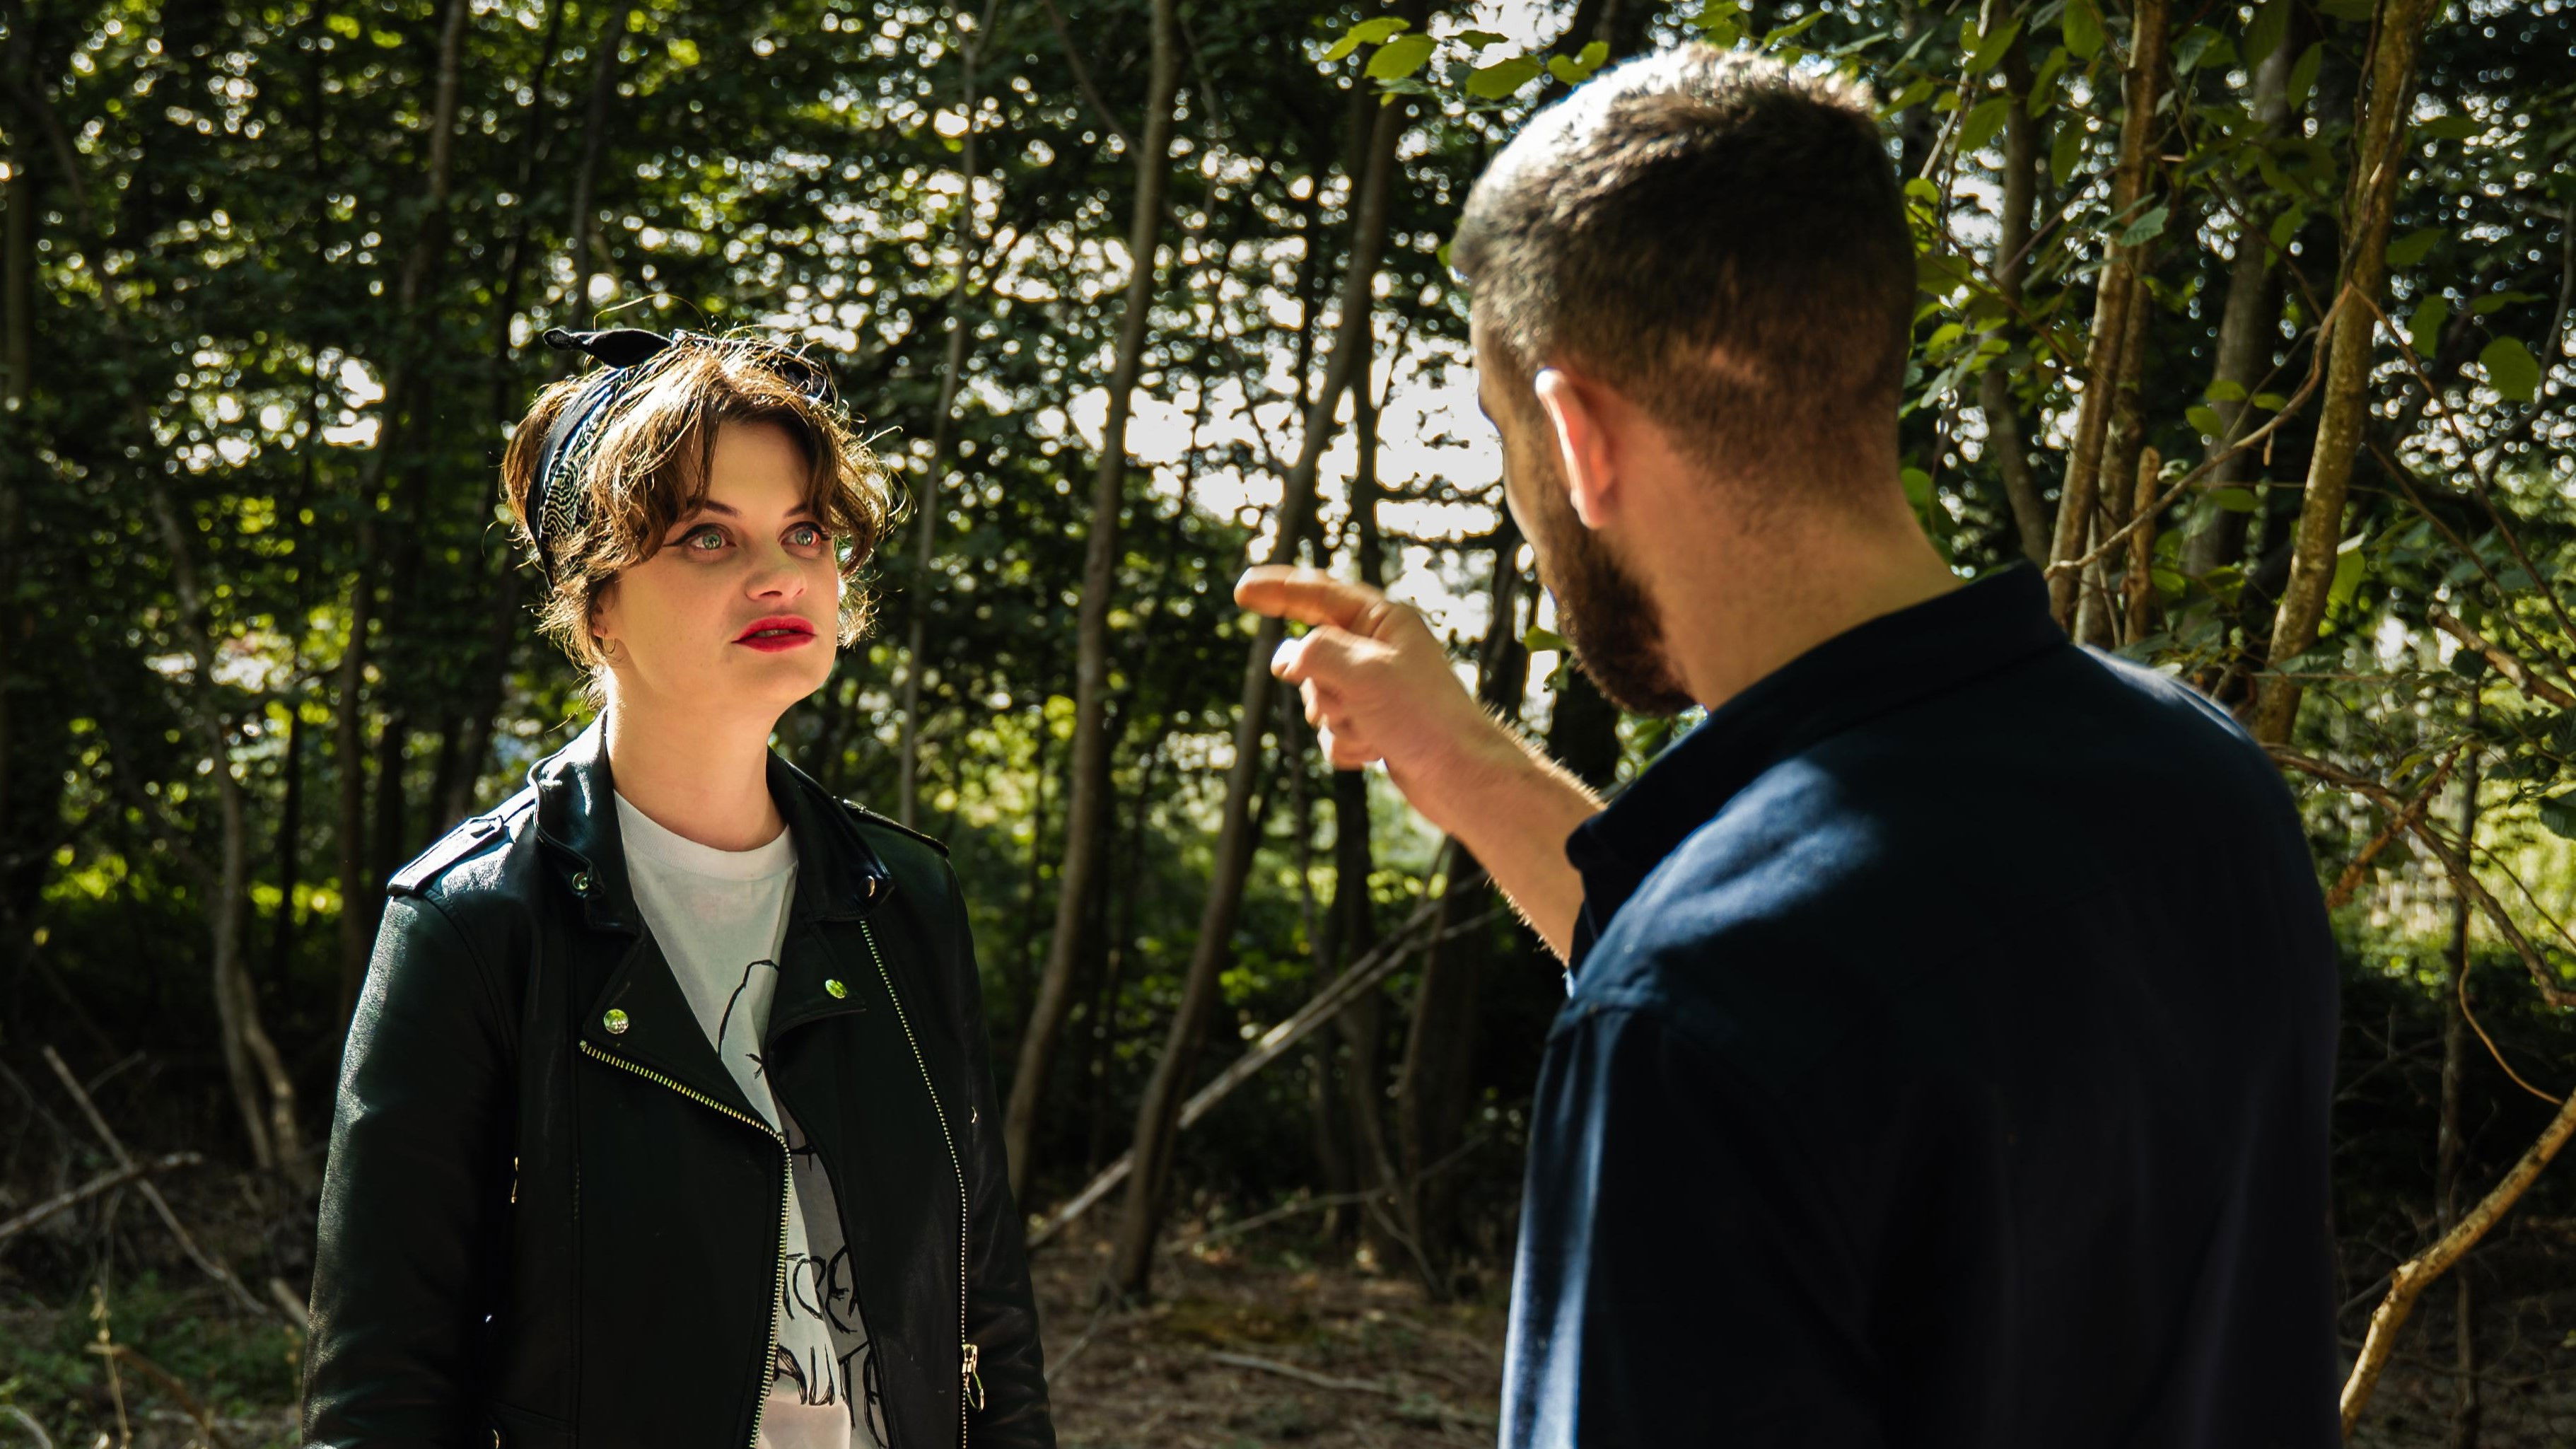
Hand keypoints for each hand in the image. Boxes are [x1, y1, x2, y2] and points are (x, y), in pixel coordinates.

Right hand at [1235, 564, 1601, 958]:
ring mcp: (1375, 689)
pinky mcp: (1374, 724)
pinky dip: (1347, 745)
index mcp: (1383, 620)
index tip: (1240, 590)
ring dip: (1338, 721)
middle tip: (1354, 703)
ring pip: (1318, 699)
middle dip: (1322, 689)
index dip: (1276, 590)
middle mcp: (1378, 650)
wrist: (1460, 776)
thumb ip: (1314, 653)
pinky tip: (1377, 753)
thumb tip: (1285, 659)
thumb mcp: (1362, 672)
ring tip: (1376, 731)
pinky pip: (1331, 732)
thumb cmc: (1422, 716)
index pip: (1318, 594)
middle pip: (1312, 657)